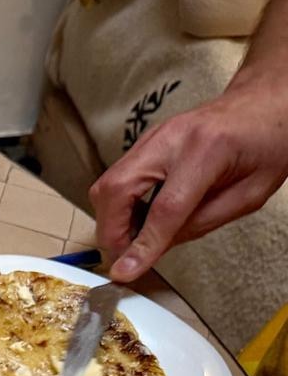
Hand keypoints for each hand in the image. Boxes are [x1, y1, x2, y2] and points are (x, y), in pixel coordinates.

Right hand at [89, 77, 287, 282]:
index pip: (164, 208)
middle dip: (111, 230)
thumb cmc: (268, 143)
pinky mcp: (146, 141)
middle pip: (116, 190)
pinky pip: (116, 177)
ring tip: (135, 237)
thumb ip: (201, 222)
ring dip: (112, 219)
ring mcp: (154, 136)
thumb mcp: (249, 195)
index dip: (142, 245)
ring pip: (107, 184)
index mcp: (207, 150)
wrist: (266, 103)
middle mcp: (172, 138)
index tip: (126, 271)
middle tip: (125, 255)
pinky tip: (138, 217)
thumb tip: (157, 247)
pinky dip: (119, 205)